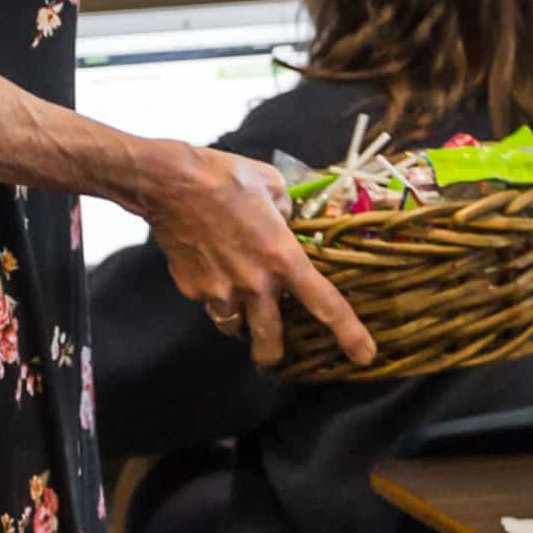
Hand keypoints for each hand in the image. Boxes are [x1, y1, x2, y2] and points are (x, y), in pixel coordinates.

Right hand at [135, 145, 374, 368]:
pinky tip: (210, 271)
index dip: (349, 334)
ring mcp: (221, 291)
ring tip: (238, 306)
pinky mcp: (192, 289)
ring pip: (234, 327)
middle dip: (272, 355)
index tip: (363, 356)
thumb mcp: (271, 184)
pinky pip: (209, 303)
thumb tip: (287, 219)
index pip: (325, 304)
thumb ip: (286, 210)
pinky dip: (214, 295)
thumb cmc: (224, 176)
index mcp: (283, 257)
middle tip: (273, 356)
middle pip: (270, 341)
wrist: (169, 182)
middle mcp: (255, 283)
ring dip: (240, 322)